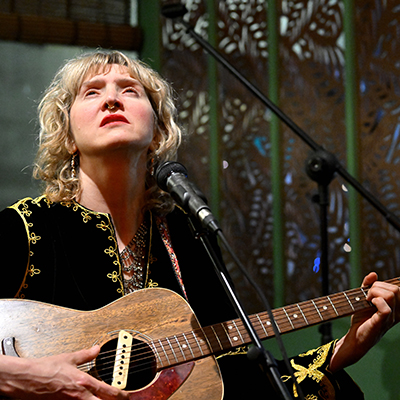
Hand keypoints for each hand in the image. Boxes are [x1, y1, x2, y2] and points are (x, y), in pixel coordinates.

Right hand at [0, 346, 129, 398]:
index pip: (108, 392)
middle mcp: (79, 397)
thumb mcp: (69, 358)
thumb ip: (86, 354)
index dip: (121, 395)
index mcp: (84, 383)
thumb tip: (97, 349)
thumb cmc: (45, 369)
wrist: (26, 379)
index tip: (127, 396)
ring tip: (103, 399)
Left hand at [329, 272, 399, 372]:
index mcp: (396, 307)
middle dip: (377, 287)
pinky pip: (386, 307)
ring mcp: (391, 318)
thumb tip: (373, 274)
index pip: (398, 288)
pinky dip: (375, 301)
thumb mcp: (364, 299)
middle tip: (367, 296)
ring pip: (391, 295)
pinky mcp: (382, 322)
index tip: (372, 290)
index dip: (384, 285)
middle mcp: (398, 313)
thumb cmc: (361, 319)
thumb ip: (368, 286)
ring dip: (374, 293)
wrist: (354, 337)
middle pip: (395, 289)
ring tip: (367, 300)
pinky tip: (368, 304)